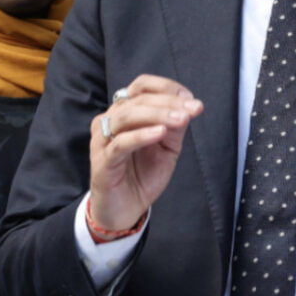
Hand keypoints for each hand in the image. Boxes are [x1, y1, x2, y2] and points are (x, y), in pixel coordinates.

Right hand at [88, 75, 203, 232]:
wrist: (126, 209)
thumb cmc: (143, 174)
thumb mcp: (167, 147)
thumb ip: (176, 126)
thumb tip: (190, 105)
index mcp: (125, 112)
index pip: (142, 86)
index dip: (167, 88)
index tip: (191, 98)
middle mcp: (110, 120)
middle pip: (138, 99)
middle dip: (169, 102)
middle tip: (192, 109)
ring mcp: (103, 140)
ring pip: (128, 116)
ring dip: (159, 115)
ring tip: (181, 119)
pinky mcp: (102, 160)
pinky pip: (121, 143)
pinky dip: (142, 135)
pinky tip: (161, 133)